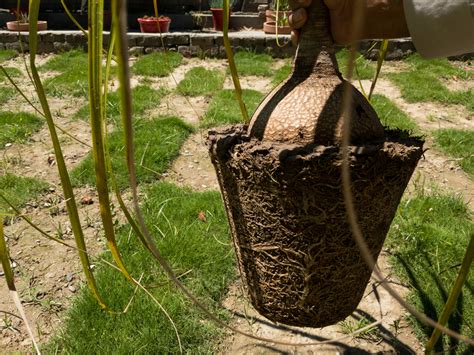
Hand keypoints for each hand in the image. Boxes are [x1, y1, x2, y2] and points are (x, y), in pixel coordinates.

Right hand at [289, 0, 409, 44]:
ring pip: (293, 21)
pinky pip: (298, 38)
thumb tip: (306, 0)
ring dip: (294, 20)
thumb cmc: (349, 1)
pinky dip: (295, 37)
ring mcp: (311, 21)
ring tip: (304, 20)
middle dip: (295, 6)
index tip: (306, 0)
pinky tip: (298, 36)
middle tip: (306, 7)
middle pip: (293, 6)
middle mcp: (311, 6)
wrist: (362, 19)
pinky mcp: (313, 36)